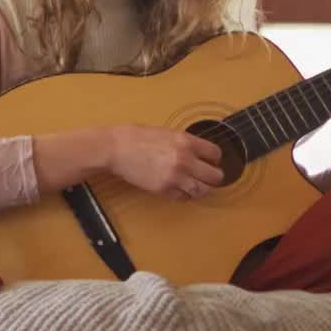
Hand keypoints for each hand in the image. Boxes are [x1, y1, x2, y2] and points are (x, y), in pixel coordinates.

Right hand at [106, 124, 222, 199]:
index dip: (215, 158)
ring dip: (202, 189)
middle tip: (211, 176)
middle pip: (215, 176)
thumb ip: (184, 143)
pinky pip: (184, 197)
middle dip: (214, 177)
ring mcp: (175, 177)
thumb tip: (198, 153)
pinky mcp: (164, 190)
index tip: (211, 160)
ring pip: (202, 191)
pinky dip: (185, 194)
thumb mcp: (167, 132)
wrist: (115, 149)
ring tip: (198, 185)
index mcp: (186, 141)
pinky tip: (181, 188)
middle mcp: (184, 160)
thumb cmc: (135, 137)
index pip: (215, 154)